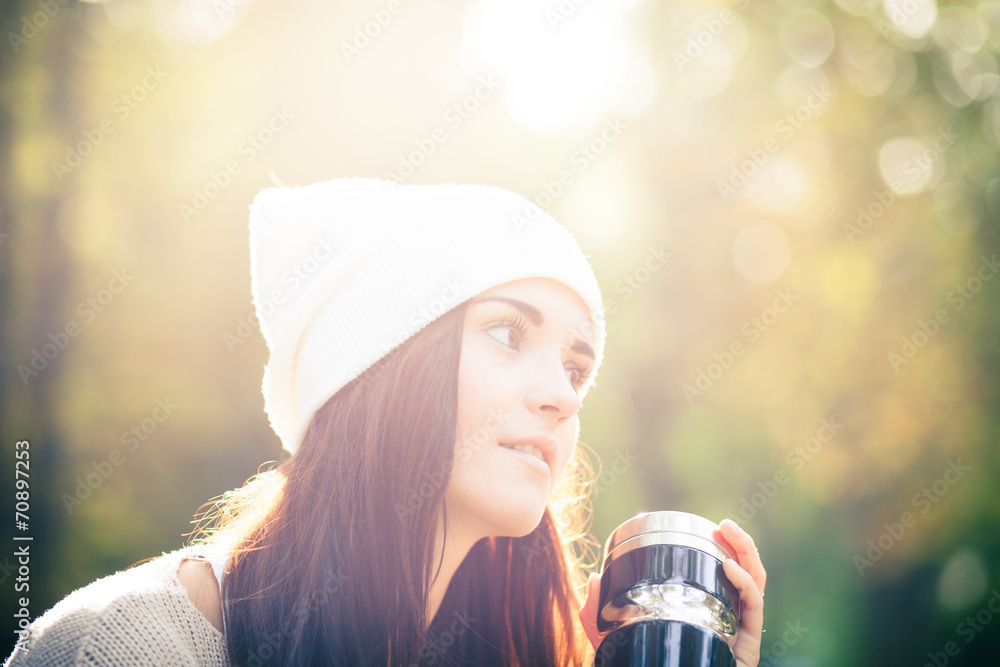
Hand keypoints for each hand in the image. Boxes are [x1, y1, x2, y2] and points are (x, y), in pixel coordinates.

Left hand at [577, 518, 765, 666]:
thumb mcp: (614, 641)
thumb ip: (599, 615)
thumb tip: (594, 578)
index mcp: (703, 617)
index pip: (720, 580)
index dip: (722, 551)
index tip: (709, 529)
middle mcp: (725, 624)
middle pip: (744, 577)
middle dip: (740, 545)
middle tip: (723, 524)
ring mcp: (738, 635)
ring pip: (755, 587)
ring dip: (747, 554)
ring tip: (728, 532)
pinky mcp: (747, 650)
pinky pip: (753, 610)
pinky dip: (745, 584)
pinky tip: (728, 567)